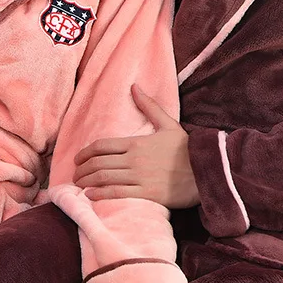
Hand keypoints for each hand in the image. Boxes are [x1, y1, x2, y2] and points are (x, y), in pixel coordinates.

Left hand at [73, 86, 199, 207]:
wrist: (208, 172)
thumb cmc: (187, 150)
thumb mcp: (169, 124)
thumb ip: (149, 107)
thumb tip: (135, 86)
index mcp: (136, 142)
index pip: (102, 146)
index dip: (85, 153)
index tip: (77, 159)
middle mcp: (134, 159)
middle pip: (98, 163)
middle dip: (82, 169)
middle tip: (75, 174)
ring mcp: (139, 178)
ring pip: (104, 178)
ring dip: (87, 182)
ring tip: (79, 185)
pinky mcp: (146, 195)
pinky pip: (117, 194)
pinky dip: (100, 195)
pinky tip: (91, 196)